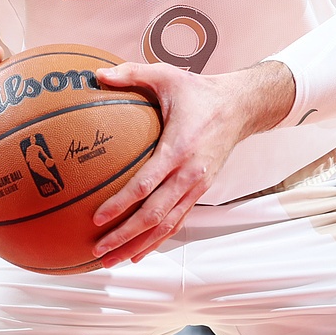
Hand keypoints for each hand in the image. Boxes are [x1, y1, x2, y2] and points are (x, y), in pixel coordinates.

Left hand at [89, 60, 293, 266]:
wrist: (239, 108)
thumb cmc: (198, 92)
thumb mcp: (166, 76)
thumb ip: (131, 74)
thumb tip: (95, 73)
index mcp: (179, 149)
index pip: (146, 185)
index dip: (121, 203)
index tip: (97, 217)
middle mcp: (189, 175)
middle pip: (154, 215)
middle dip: (124, 235)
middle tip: (97, 249)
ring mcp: (196, 187)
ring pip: (166, 226)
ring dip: (138, 245)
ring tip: (110, 260)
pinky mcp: (200, 192)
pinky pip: (176, 222)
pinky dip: (156, 241)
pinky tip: (136, 253)